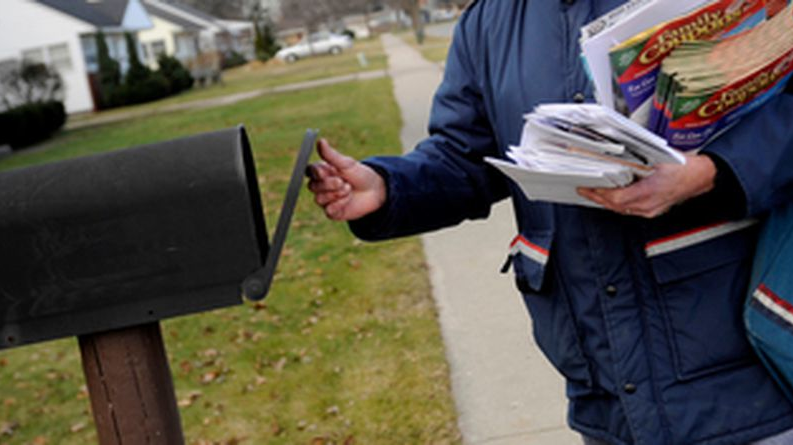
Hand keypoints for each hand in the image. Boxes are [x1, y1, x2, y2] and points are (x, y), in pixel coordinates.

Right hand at [307, 139, 386, 220]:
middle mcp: (320, 186)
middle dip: (328, 184)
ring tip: (349, 189)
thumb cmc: (359, 174)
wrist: (374, 191)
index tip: (324, 171)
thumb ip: (331, 155)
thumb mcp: (346, 163)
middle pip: (312, 186)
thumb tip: (320, 141)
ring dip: (335, 194)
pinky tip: (348, 199)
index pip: (309, 172)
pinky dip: (339, 204)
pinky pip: (328, 210)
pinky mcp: (332, 212)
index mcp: (321, 172)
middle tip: (342, 181)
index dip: (315, 173)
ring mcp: (325, 200)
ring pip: (319, 199)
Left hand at [577, 154, 716, 217]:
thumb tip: (615, 158)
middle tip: (584, 190)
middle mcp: (647, 205)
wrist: (701, 176)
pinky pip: (629, 209)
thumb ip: (634, 161)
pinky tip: (612, 197)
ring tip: (594, 193)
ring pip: (621, 209)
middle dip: (597, 198)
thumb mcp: (656, 158)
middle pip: (614, 206)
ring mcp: (650, 210)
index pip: (615, 198)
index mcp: (648, 192)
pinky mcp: (652, 210)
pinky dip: (618, 203)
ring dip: (606, 201)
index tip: (586, 187)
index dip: (598, 193)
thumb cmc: (684, 167)